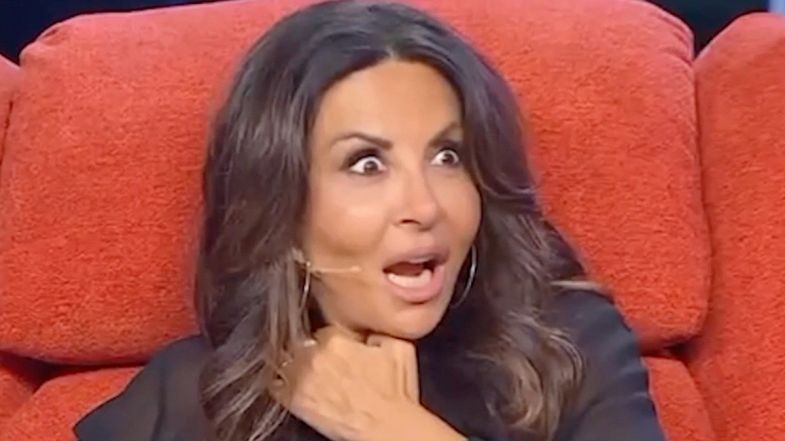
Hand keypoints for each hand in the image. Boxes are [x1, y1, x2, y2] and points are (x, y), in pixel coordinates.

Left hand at [270, 327, 464, 440]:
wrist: (387, 426)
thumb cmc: (396, 393)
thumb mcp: (399, 346)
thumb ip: (378, 328)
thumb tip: (370, 324)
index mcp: (337, 337)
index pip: (325, 327)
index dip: (332, 337)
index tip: (338, 345)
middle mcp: (315, 354)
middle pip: (302, 340)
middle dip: (311, 347)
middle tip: (323, 359)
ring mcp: (301, 377)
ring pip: (284, 358)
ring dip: (291, 361)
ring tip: (304, 369)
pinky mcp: (294, 400)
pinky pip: (274, 383)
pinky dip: (279, 380)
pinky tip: (287, 382)